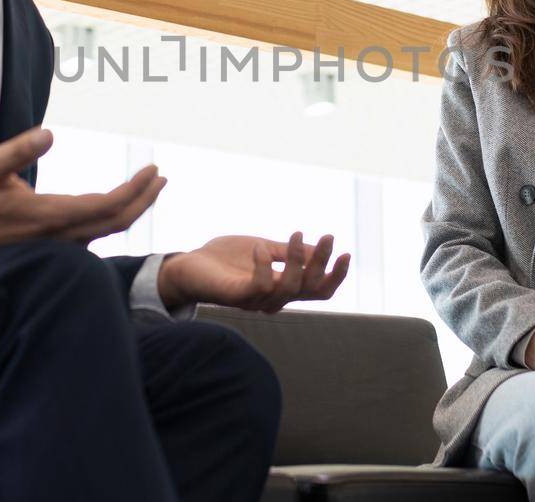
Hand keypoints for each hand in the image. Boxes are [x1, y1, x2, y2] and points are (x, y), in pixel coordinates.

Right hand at [0, 127, 165, 258]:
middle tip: (162, 177)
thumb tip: (49, 133)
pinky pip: (89, 237)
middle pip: (115, 224)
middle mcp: (54, 237)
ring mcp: (51, 247)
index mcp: (44, 217)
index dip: (136, 190)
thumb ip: (16, 151)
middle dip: (145, 200)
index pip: (106, 207)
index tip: (155, 169)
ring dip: (131, 210)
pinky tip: (117, 206)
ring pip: (104, 233)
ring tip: (149, 186)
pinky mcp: (44, 248)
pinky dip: (110, 220)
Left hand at [157, 232, 349, 312]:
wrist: (188, 265)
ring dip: (295, 259)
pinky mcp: (235, 296)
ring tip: (293, 234)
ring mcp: (255, 300)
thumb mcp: (264, 248)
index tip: (345, 252)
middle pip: (310, 290)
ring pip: (289, 288)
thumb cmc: (225, 258)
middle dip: (322, 264)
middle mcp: (273, 299)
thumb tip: (317, 248)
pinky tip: (259, 247)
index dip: (335, 276)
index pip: (318, 291)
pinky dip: (264, 265)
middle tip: (327, 237)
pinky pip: (259, 286)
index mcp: (282, 287)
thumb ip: (288, 251)